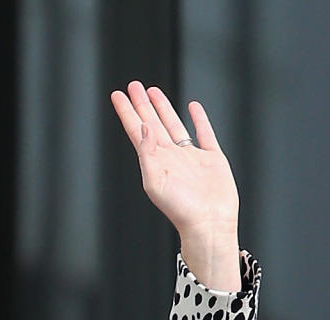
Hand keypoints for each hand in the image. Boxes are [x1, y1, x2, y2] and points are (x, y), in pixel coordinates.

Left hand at [111, 81, 240, 288]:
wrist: (208, 223)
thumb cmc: (180, 209)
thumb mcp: (155, 181)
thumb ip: (147, 152)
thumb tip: (143, 126)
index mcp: (154, 162)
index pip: (137, 131)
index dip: (127, 112)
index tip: (118, 95)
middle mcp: (170, 157)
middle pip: (152, 124)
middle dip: (142, 105)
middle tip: (133, 86)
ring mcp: (191, 157)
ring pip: (174, 125)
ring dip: (163, 108)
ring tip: (153, 91)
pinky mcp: (212, 158)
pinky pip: (204, 133)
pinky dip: (199, 119)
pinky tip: (193, 107)